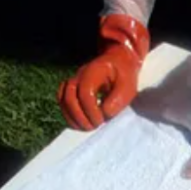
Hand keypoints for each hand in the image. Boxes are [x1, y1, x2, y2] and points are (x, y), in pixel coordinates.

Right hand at [57, 14, 149, 130]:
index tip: (101, 120)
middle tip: (94, 126)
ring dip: (72, 117)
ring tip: (87, 127)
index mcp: (94, 71)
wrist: (118, 62)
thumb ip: (118, 99)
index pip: (85, 92)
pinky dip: (68, 114)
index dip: (91, 109)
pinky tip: (80, 124)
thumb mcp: (128, 85)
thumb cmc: (124, 74)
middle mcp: (80, 75)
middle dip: (79, 115)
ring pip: (63, 99)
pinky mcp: (72, 89)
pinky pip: (62, 101)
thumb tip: (105, 113)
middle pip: (70, 96)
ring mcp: (74, 81)